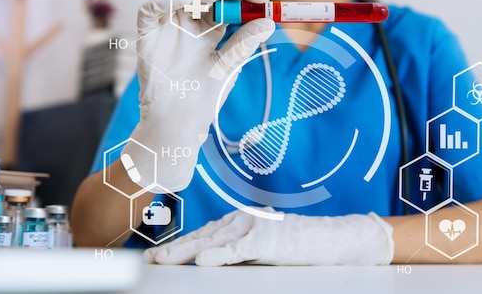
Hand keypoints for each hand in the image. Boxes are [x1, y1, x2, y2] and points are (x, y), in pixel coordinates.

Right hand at [123, 0, 274, 192]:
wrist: (179, 122)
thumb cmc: (203, 97)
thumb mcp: (229, 66)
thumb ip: (244, 43)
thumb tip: (269, 22)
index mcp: (209, 29)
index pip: (225, 0)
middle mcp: (186, 23)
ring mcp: (166, 27)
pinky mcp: (146, 36)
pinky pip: (149, 9)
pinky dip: (165, 0)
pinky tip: (185, 2)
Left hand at [143, 208, 394, 265]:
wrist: (333, 239)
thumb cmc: (299, 245)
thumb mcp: (262, 247)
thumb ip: (237, 249)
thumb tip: (208, 260)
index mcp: (239, 222)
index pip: (202, 234)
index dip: (178, 244)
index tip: (156, 255)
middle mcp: (242, 220)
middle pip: (200, 236)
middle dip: (172, 249)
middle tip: (147, 259)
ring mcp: (255, 229)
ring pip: (211, 241)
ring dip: (184, 251)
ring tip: (162, 261)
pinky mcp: (268, 241)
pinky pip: (237, 250)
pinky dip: (218, 254)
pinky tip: (200, 260)